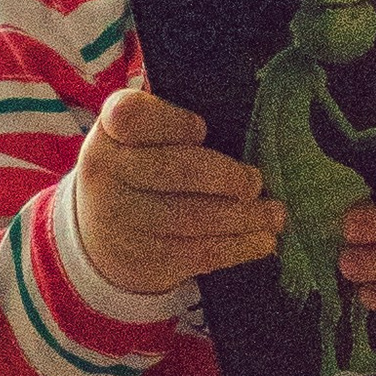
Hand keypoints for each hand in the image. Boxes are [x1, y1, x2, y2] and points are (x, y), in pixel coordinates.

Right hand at [72, 88, 284, 296]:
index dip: (173, 123)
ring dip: (246, 216)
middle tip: (256, 182)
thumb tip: (252, 133)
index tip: (201, 130)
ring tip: (275, 214)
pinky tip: (263, 241)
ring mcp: (122, 220)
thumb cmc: (140, 171)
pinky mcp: (144, 259)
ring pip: (194, 216)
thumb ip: (173, 126)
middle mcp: (107, 173)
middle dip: (227, 177)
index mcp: (110, 132)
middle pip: (176, 171)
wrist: (100, 237)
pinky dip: (239, 246)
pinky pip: (200, 252)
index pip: (132, 117)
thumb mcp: (140, 138)